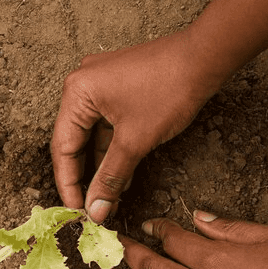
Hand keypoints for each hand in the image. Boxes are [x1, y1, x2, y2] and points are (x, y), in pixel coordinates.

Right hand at [51, 31, 220, 221]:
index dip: (68, 183)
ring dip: (102, 165)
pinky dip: (114, 148)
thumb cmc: (169, 90)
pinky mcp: (120, 86)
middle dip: (85, 176)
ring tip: (109, 197)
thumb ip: (111, 177)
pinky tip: (122, 174)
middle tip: (92, 207)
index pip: (63, 147)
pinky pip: (109, 123)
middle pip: (75, 140)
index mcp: (77, 93)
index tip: (76, 210)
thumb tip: (96, 208)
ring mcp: (101, 83)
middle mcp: (83, 84)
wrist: (204, 58)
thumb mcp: (135, 141)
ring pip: (94, 134)